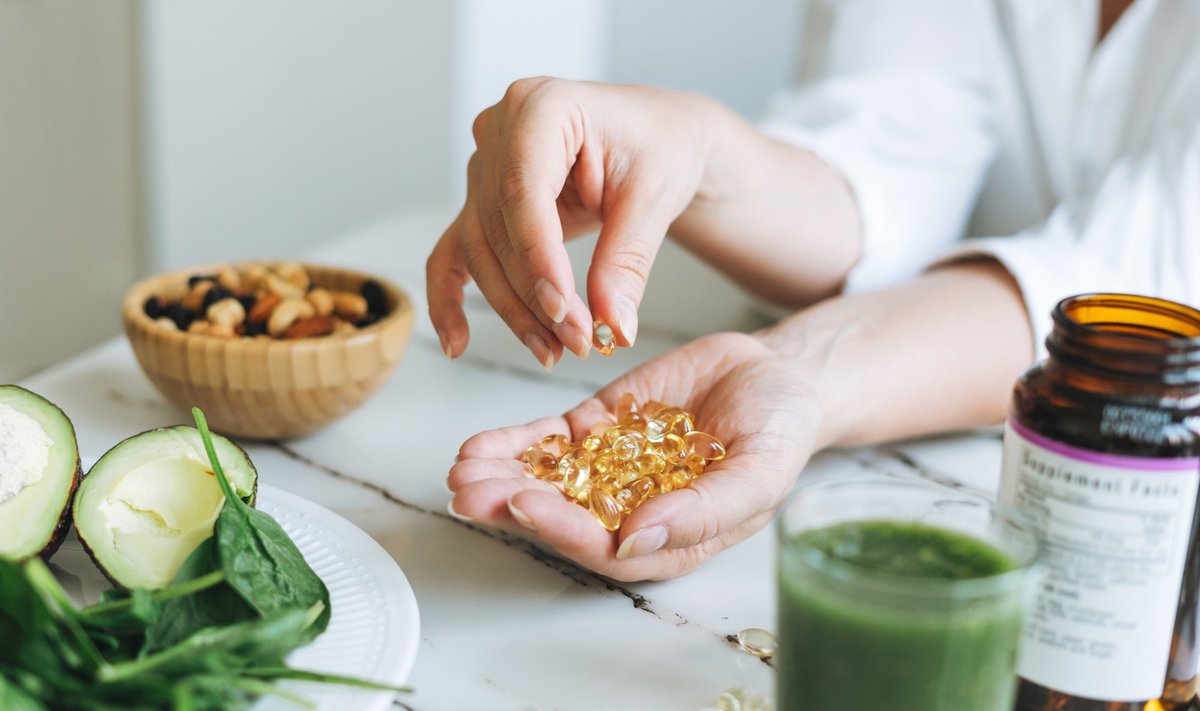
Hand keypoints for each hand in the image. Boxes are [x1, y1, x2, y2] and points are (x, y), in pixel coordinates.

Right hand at [426, 77, 715, 367]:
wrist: (659, 139)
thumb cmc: (660, 147)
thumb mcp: (655, 198)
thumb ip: (627, 261)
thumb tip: (613, 326)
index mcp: (542, 105)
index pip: (523, 190)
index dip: (538, 257)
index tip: (563, 310)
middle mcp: (499, 129)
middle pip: (498, 228)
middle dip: (535, 295)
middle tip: (578, 342)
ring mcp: (484, 165)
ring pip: (481, 251)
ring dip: (514, 308)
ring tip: (554, 351)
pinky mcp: (482, 201)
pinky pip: (454, 252)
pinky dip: (450, 298)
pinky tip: (458, 343)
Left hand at [445, 332, 820, 580]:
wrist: (777, 374)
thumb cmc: (781, 432)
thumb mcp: (759, 472)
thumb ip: (703, 511)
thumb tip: (637, 542)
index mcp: (667, 537)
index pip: (605, 547)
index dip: (562, 530)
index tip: (525, 506)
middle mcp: (630, 510)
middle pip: (562, 517)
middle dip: (511, 505)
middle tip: (469, 493)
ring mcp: (610, 468)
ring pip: (546, 479)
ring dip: (500, 477)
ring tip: (462, 470)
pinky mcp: (598, 428)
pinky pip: (549, 440)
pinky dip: (513, 443)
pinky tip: (479, 445)